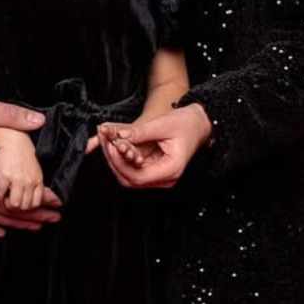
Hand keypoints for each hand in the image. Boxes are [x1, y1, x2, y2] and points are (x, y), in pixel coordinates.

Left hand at [96, 103, 212, 189]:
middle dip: (114, 162)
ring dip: (116, 160)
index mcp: (171, 170)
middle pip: (130, 180)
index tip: (110, 146)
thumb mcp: (163, 124)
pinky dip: (122, 159)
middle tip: (104, 141)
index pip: (137, 177)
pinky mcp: (155, 170)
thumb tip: (119, 136)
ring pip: (129, 177)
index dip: (119, 163)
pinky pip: (134, 170)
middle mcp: (165, 178)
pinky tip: (115, 145)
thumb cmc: (187, 124)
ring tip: (107, 141)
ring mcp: (160, 176)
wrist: (199, 124)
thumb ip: (140, 132)